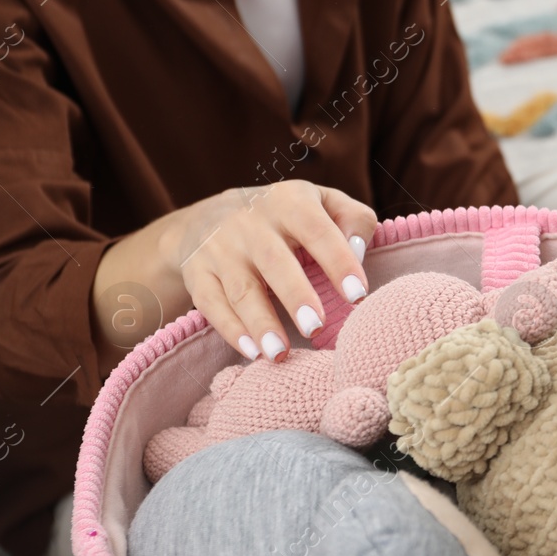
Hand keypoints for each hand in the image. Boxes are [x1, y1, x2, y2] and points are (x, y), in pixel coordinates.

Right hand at [161, 181, 376, 362]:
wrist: (210, 216)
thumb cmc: (287, 217)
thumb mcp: (323, 203)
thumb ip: (353, 219)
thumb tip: (360, 251)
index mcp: (289, 202)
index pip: (318, 231)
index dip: (339, 262)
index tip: (358, 295)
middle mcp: (250, 222)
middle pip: (274, 262)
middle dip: (295, 296)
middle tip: (316, 327)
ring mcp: (219, 248)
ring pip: (240, 289)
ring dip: (261, 323)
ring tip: (280, 353)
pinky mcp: (196, 272)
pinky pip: (211, 304)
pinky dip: (230, 330)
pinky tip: (252, 352)